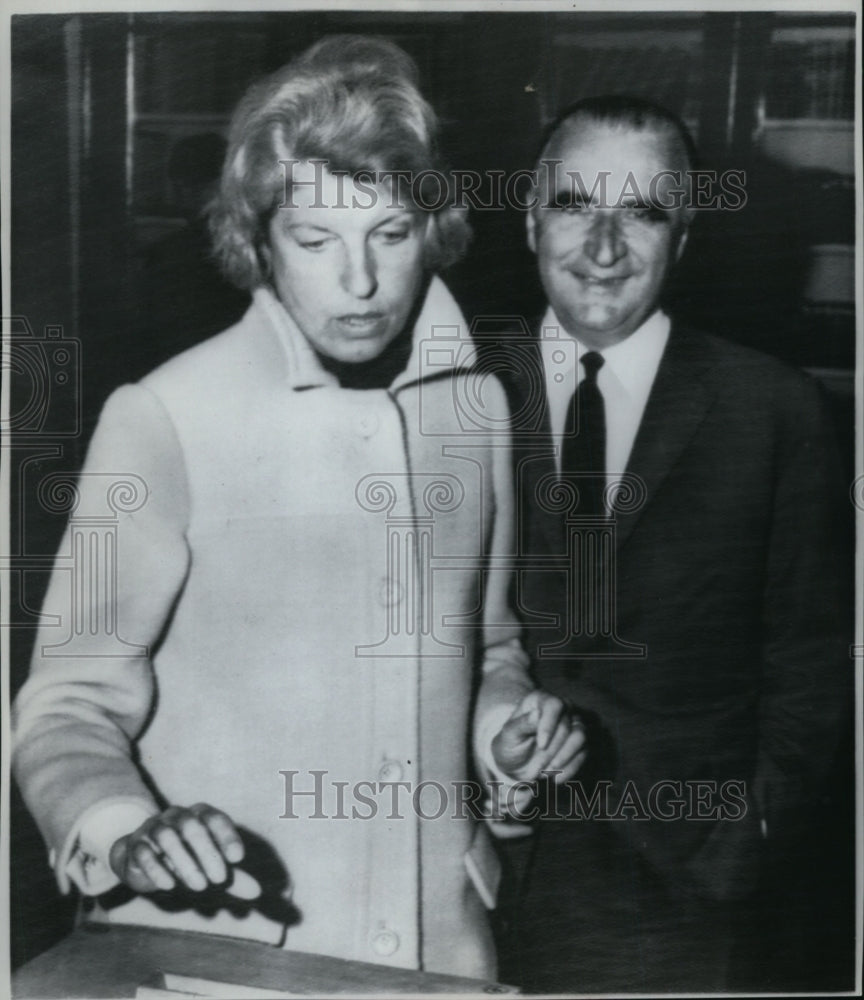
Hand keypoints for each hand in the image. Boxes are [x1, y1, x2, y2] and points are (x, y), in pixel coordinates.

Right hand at [109, 803, 260, 898]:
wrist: (141, 860)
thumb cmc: (185, 859)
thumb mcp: (210, 866)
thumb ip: (233, 878)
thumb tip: (257, 893)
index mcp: (199, 814)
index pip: (215, 818)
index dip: (227, 835)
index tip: (238, 858)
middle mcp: (176, 816)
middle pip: (192, 826)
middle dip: (208, 853)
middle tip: (220, 879)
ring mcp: (154, 828)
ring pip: (167, 837)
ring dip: (185, 862)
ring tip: (199, 886)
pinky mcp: (136, 845)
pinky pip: (145, 853)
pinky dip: (157, 869)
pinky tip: (169, 886)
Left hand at [491, 690, 586, 782]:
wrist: (517, 765)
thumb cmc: (510, 745)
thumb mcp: (508, 736)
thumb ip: (521, 724)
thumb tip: (537, 713)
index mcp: (540, 700)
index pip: (554, 705)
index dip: (549, 725)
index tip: (541, 745)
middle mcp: (561, 707)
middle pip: (566, 726)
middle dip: (551, 750)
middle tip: (536, 765)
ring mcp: (573, 723)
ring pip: (580, 736)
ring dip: (564, 757)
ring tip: (547, 771)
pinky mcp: (581, 742)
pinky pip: (585, 752)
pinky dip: (570, 768)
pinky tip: (556, 778)